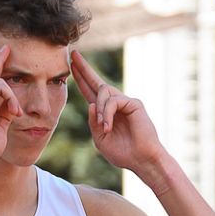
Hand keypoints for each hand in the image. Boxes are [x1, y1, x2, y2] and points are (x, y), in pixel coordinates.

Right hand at [0, 45, 22, 164]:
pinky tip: (15, 111)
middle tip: (7, 48)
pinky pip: (0, 86)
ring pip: (0, 82)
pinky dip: (11, 97)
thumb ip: (5, 117)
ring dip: (13, 98)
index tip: (6, 66)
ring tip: (18, 113)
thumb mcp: (0, 129)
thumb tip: (14, 109)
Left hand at [70, 51, 165, 177]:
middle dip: (84, 69)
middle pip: (97, 82)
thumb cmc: (124, 153)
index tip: (71, 66)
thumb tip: (89, 104)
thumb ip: (93, 123)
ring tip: (103, 126)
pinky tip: (108, 126)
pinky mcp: (134, 104)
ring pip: (103, 91)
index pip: (90, 92)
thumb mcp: (100, 139)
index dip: (80, 79)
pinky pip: (113, 101)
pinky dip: (107, 114)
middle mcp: (115, 104)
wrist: (142, 161)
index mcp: (106, 113)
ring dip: (99, 108)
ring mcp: (125, 102)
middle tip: (73, 54)